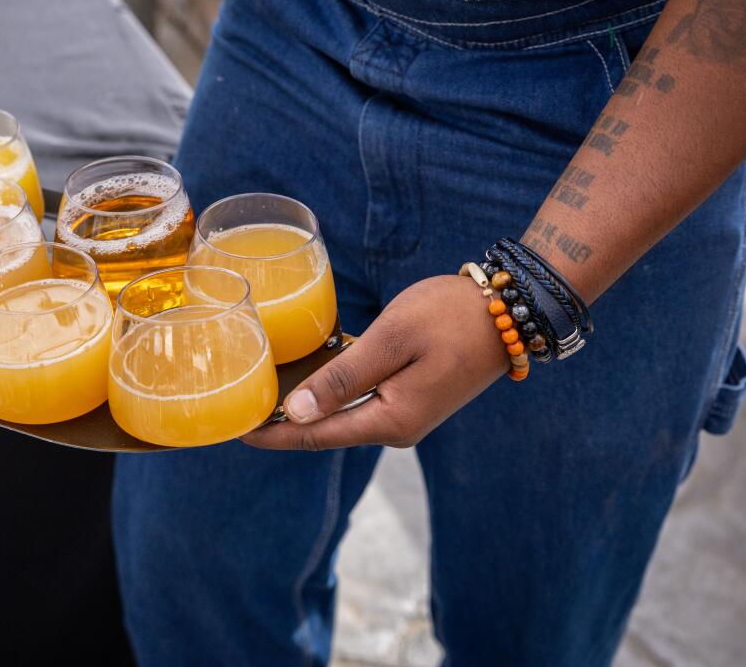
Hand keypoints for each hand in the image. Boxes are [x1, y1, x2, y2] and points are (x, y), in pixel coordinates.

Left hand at [242, 275, 510, 450]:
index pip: (315, 435)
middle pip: (324, 430)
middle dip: (282, 422)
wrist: (510, 310)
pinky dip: (330, 391)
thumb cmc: (449, 317)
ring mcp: (405, 414)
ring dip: (305, 406)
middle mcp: (396, 427)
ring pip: (340, 415)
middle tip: (238, 407)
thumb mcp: (390, 341)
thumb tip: (297, 413)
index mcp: (390, 420)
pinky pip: (359, 400)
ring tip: (261, 393)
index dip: (273, 433)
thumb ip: (342, 379)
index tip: (235, 429)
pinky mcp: (411, 397)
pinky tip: (306, 375)